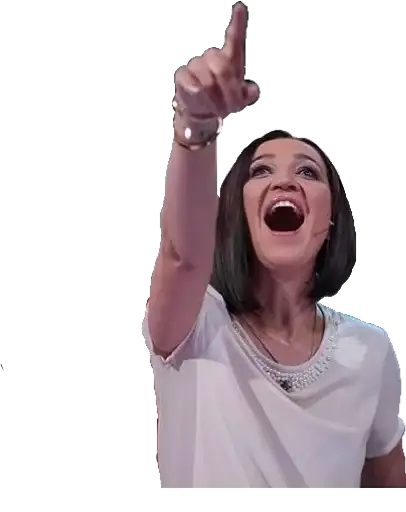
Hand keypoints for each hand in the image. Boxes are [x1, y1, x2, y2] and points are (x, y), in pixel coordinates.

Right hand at [174, 2, 259, 119]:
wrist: (203, 112)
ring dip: (214, 99)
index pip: (235, 38)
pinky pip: (191, 83)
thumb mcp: (239, 99)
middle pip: (222, 67)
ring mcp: (197, 65)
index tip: (240, 7)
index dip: (238, 22)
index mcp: (230, 59)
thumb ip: (248, 94)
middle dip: (229, 90)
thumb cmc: (223, 99)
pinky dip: (198, 96)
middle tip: (231, 107)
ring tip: (218, 109)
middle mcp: (213, 57)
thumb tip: (254, 91)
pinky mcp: (183, 75)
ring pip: (207, 80)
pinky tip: (200, 99)